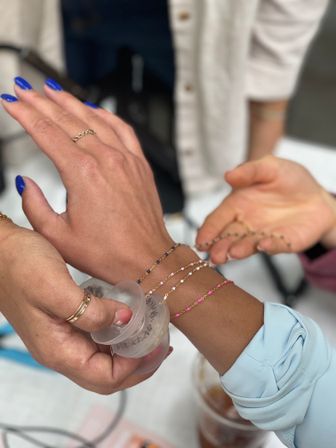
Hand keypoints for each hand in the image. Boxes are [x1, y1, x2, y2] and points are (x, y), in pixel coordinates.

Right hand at [0, 220, 155, 393]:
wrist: (0, 249)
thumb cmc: (19, 265)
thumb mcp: (55, 287)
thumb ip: (90, 311)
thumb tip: (124, 322)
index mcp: (58, 349)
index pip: (104, 377)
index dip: (134, 366)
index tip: (155, 345)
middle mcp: (62, 349)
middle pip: (107, 374)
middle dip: (138, 363)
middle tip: (162, 343)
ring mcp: (65, 336)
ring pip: (105, 357)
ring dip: (131, 348)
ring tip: (152, 331)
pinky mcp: (68, 321)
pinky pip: (98, 337)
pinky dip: (118, 332)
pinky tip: (129, 317)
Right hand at [1, 82, 172, 283]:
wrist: (147, 259)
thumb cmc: (108, 253)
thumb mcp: (58, 237)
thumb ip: (35, 206)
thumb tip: (26, 183)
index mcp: (82, 174)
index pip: (45, 132)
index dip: (24, 114)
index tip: (10, 103)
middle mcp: (106, 159)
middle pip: (67, 119)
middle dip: (41, 101)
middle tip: (24, 89)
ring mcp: (126, 159)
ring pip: (94, 118)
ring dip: (70, 102)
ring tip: (52, 90)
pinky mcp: (140, 164)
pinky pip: (122, 128)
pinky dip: (105, 114)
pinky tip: (94, 109)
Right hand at [196, 156, 335, 263]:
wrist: (317, 195)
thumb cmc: (289, 180)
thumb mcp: (269, 167)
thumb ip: (249, 171)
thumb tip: (228, 175)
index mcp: (237, 205)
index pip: (217, 220)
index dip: (208, 231)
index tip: (200, 241)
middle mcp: (246, 224)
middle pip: (228, 237)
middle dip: (220, 247)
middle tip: (214, 256)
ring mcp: (263, 235)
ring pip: (247, 245)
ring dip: (239, 250)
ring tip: (232, 254)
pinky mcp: (283, 242)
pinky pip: (276, 246)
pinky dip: (270, 247)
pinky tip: (264, 246)